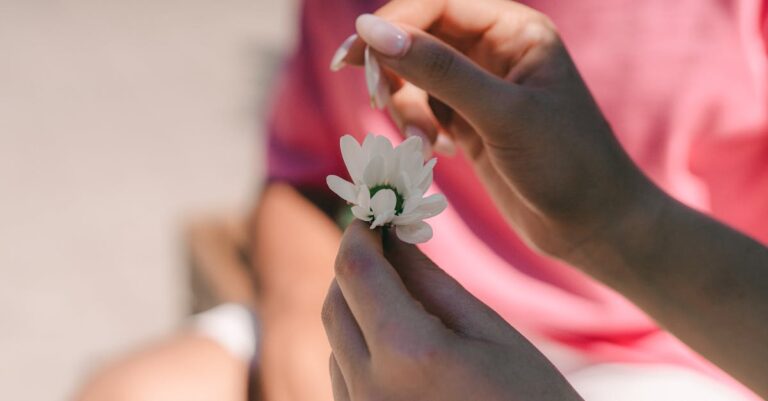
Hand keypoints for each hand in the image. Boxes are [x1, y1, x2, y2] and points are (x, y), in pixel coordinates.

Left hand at [321, 221, 583, 400]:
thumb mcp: (491, 334)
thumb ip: (433, 283)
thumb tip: (396, 238)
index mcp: (409, 354)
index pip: (357, 272)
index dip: (359, 235)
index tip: (371, 216)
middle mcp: (371, 390)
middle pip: (335, 304)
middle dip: (355, 269)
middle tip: (383, 246)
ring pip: (336, 341)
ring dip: (356, 308)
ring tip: (396, 293)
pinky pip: (344, 376)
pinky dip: (359, 346)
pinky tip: (394, 340)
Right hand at [338, 0, 659, 262]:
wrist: (592, 225)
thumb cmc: (566, 163)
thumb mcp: (502, 113)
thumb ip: (438, 71)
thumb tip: (371, 31)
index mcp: (513, 29)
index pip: (436, 4)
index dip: (393, 23)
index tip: (355, 56)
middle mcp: (493, 50)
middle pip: (418, 35)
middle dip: (391, 66)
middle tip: (377, 98)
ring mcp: (478, 87)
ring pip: (413, 75)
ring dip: (404, 106)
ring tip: (424, 145)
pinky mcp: (467, 121)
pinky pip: (422, 108)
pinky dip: (416, 128)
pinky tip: (434, 153)